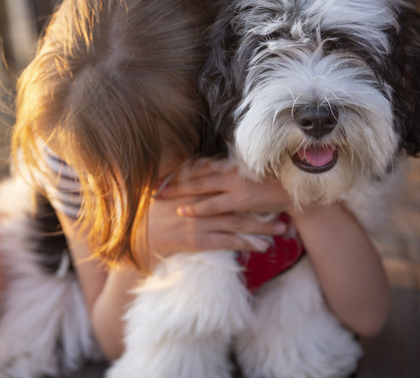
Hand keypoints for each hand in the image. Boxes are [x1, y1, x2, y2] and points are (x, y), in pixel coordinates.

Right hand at [145, 190, 286, 265]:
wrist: (135, 238)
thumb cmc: (149, 215)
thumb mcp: (165, 192)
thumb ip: (185, 183)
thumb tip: (205, 172)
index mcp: (191, 189)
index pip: (224, 185)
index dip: (246, 186)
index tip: (266, 188)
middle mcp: (197, 203)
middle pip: (236, 203)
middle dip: (261, 206)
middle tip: (283, 208)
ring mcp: (197, 221)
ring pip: (236, 222)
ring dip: (260, 227)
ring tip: (280, 230)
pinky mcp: (196, 240)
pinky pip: (226, 241)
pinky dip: (245, 243)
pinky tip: (261, 247)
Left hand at [158, 159, 294, 216]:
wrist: (296, 188)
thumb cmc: (273, 181)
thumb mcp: (250, 172)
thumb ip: (231, 173)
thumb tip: (213, 174)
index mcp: (231, 163)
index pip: (199, 164)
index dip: (179, 169)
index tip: (162, 172)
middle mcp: (229, 170)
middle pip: (193, 174)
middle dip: (172, 180)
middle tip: (152, 183)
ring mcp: (234, 184)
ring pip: (198, 187)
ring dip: (177, 192)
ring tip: (159, 196)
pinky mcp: (240, 199)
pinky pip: (213, 204)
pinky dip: (196, 207)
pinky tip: (182, 210)